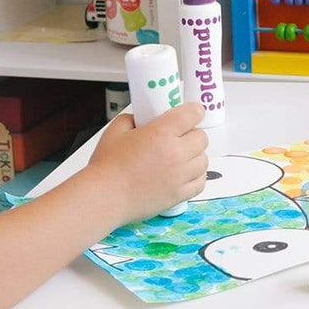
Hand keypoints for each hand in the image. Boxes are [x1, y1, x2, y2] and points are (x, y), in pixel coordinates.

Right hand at [87, 102, 207, 222]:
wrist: (104, 197)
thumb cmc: (107, 166)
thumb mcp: (116, 131)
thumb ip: (131, 119)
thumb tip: (140, 119)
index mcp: (162, 132)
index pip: (193, 114)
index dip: (194, 111)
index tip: (192, 113)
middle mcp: (176, 153)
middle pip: (201, 137)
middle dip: (192, 134)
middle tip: (180, 137)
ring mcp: (180, 175)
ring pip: (203, 160)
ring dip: (195, 156)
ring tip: (181, 157)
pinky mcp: (179, 194)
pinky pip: (200, 182)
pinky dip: (196, 176)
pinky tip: (184, 174)